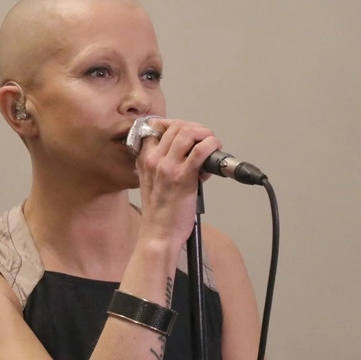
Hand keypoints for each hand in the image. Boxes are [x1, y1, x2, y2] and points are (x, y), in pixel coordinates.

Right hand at [135, 119, 221, 245]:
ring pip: (187, 133)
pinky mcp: (183, 177)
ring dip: (204, 133)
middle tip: (205, 137)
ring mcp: (167, 167)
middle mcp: (154, 160)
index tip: (189, 133)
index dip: (178, 125)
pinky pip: (200, 150)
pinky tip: (215, 149)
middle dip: (195, 128)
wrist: (159, 233)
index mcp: (145, 160)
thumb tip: (192, 154)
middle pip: (176, 127)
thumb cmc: (160, 213)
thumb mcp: (152, 182)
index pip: (158, 128)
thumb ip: (165, 165)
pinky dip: (211, 144)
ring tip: (212, 143)